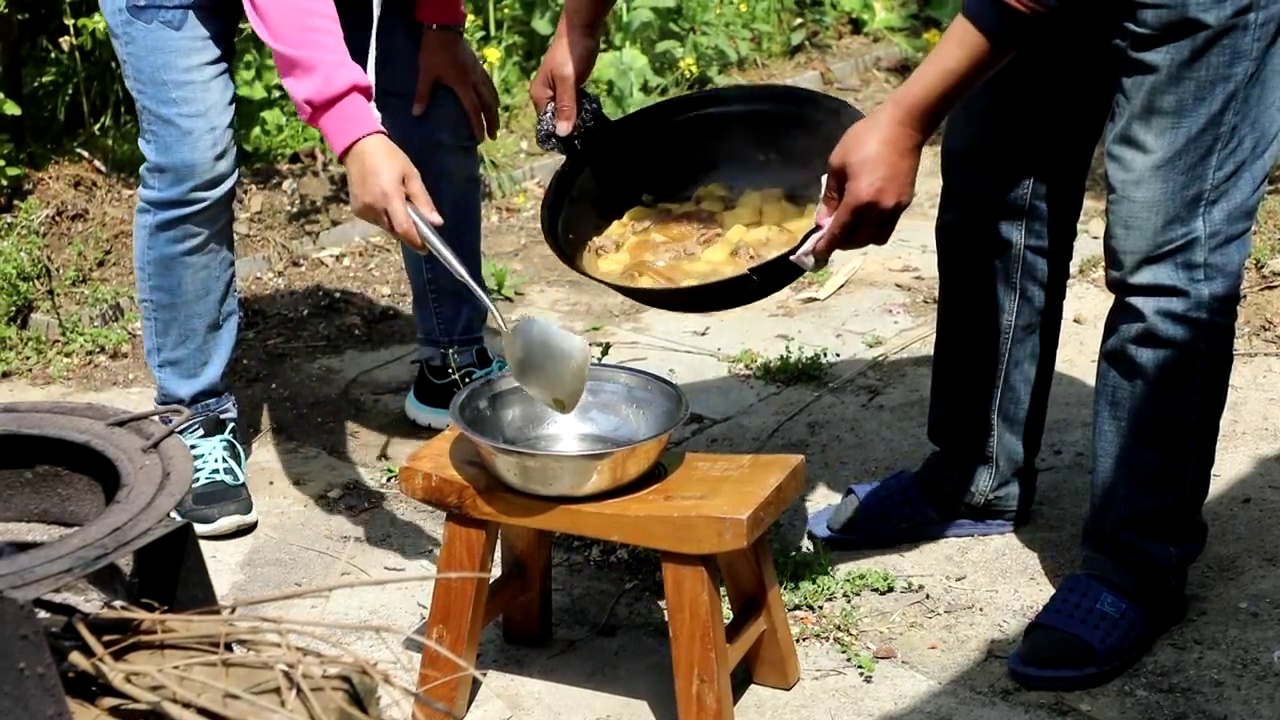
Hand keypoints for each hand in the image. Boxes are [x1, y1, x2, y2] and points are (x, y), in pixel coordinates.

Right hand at [343, 133, 441, 251]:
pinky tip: (384, 200)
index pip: (404, 229)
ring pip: (385, 227)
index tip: (425, 248)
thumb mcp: (412, 175)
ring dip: (394, 222)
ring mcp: (362, 210)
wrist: (359, 146)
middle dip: (407, 230)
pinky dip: (383, 217)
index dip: (416, 241)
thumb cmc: (390, 158)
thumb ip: (423, 201)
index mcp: (389, 198)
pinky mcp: (356, 210)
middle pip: (395, 231)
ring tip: (397, 202)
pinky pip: (375, 221)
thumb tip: (436, 223)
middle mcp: (374, 207)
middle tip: (415, 218)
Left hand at [414, 28, 498, 140]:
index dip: (478, 125)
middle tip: (494, 135)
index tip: (482, 139)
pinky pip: (489, 83)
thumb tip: (416, 113)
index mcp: (462, 85)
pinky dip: (493, 94)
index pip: (473, 110)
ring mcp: (478, 72)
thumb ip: (423, 94)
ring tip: (496, 119)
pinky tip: (492, 97)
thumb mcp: (426, 73)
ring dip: (495, 108)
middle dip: (492, 120)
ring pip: (492, 93)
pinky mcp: (478, 65)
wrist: (443, 29)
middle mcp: (474, 80)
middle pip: (488, 104)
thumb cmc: (433, 52)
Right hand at [530, 21, 600, 135]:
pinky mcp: (568, 87)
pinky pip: (572, 104)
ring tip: (588, 123)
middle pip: (556, 119)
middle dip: (569, 126)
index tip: (575, 141)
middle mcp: (545, 95)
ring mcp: (557, 91)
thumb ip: (566, 106)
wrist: (581, 30)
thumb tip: (562, 133)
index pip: (546, 123)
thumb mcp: (568, 81)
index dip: (559, 133)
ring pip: (565, 113)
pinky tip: (588, 112)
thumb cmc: (571, 53)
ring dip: (575, 118)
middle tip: (585, 132)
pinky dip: (579, 109)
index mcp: (539, 95)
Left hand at [813, 108, 926, 256]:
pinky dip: (873, 228)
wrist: (903, 126)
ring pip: (874, 238)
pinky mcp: (905, 204)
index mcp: (859, 200)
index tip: (815, 255)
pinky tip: (865, 215)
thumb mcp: (837, 164)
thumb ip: (829, 197)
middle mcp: (879, 210)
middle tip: (829, 234)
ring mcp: (895, 209)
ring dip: (859, 238)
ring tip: (848, 226)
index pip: (840, 233)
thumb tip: (822, 221)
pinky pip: (887, 227)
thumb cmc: (865, 139)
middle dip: (841, 242)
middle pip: (858, 241)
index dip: (826, 247)